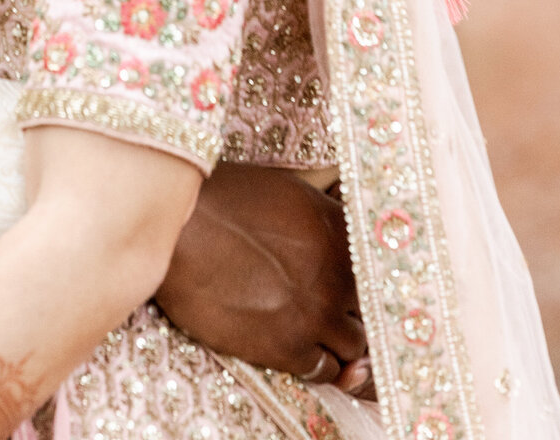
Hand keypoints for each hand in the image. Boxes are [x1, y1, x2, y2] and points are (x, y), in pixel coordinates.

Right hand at [154, 163, 367, 383]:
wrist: (179, 230)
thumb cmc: (222, 199)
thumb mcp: (286, 189)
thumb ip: (322, 215)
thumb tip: (335, 230)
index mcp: (339, 229)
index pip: (380, 263)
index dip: (369, 275)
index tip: (356, 282)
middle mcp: (337, 274)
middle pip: (373, 306)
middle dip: (356, 307)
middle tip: (337, 306)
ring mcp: (315, 313)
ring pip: (356, 344)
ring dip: (342, 338)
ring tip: (321, 330)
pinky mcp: (287, 347)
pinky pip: (326, 370)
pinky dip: (321, 364)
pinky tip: (305, 350)